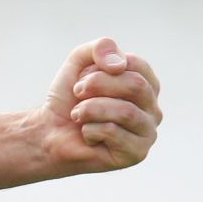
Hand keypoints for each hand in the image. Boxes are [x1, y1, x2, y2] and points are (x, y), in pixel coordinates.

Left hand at [36, 36, 161, 172]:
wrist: (49, 130)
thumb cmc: (69, 98)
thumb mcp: (80, 62)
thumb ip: (101, 48)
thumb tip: (119, 65)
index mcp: (145, 85)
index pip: (135, 64)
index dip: (102, 67)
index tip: (84, 77)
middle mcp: (153, 108)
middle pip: (135, 85)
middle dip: (96, 85)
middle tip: (77, 93)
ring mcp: (148, 132)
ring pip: (126, 111)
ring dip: (90, 109)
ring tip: (78, 115)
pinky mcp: (137, 153)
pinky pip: (114, 132)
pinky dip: (89, 129)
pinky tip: (86, 135)